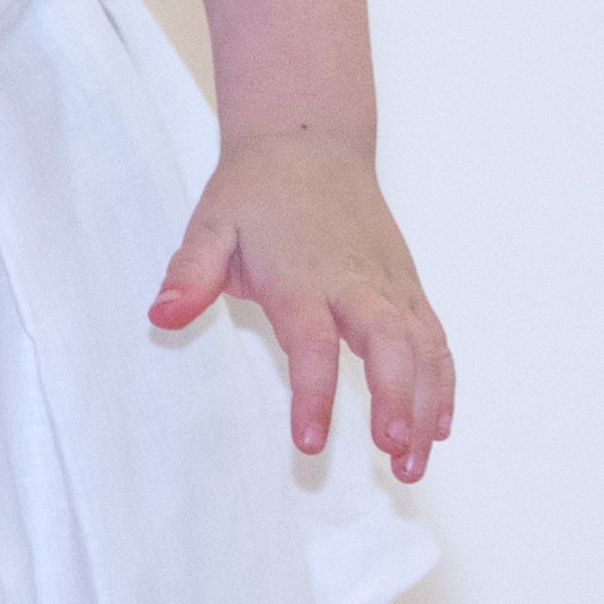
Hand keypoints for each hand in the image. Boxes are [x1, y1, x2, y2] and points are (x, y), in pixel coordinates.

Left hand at [149, 131, 453, 484]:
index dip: (314, 394)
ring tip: (412, 464)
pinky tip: (437, 428)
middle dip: (398, 399)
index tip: (310, 443)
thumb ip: (190, 274)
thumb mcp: (210, 225)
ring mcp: (389, 283)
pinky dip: (443, 382)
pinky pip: (434, 337)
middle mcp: (355, 281)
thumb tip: (161, 316)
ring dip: (426, 404)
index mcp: (301, 275)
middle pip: (390, 343)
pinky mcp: (407, 286)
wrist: (309, 139)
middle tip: (394, 452)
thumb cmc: (255, 191)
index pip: (312, 342)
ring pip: (423, 346)